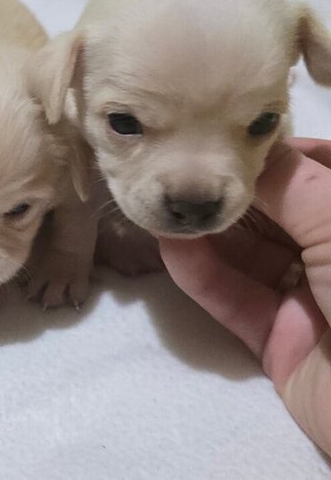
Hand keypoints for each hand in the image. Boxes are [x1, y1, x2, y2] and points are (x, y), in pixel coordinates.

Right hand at [159, 139, 330, 455]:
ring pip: (251, 256)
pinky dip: (203, 276)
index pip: (324, 171)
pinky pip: (236, 302)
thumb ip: (292, 185)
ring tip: (164, 199)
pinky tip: (171, 248)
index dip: (281, 153)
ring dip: (210, 230)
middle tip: (181, 165)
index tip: (231, 136)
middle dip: (234, 191)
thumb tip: (248, 151)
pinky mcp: (280, 342)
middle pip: (280, 214)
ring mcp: (310, 301)